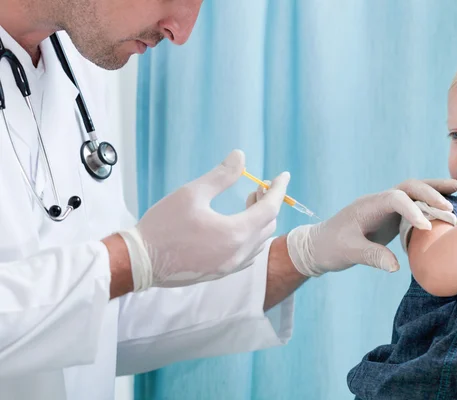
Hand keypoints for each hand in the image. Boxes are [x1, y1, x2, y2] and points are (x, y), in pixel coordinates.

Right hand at [119, 150, 289, 289]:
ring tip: (248, 202)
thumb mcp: (192, 194)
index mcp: (235, 233)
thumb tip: (240, 156)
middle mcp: (238, 254)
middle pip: (268, 225)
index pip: (270, 208)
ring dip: (259, 220)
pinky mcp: (220, 273)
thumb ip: (221, 175)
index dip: (279, 189)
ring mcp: (230, 267)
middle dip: (268, 203)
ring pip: (259, 241)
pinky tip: (238, 225)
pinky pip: (248, 254)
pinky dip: (251, 236)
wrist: (140, 262)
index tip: (283, 176)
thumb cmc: (163, 226)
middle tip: (257, 187)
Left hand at [248, 178, 456, 275]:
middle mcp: (379, 202)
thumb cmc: (331, 247)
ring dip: (433, 190)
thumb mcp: (349, 253)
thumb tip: (396, 266)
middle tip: (449, 208)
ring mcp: (385, 207)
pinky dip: (428, 202)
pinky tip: (445, 205)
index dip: (412, 209)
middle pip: (408, 187)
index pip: (395, 198)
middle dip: (430, 193)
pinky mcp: (390, 217)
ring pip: (412, 191)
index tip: (425, 226)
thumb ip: (371, 256)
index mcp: (368, 206)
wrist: (319, 245)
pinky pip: (412, 204)